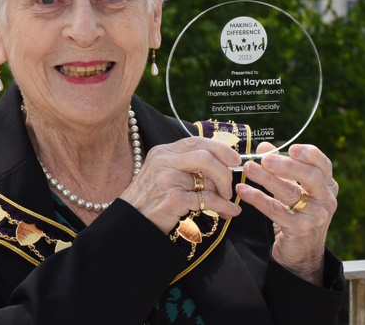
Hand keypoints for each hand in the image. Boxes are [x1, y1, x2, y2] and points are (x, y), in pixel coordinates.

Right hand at [120, 136, 243, 233]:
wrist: (129, 224)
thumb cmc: (150, 200)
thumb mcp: (163, 174)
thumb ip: (186, 167)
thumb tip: (220, 168)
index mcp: (163, 152)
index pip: (196, 141)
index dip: (220, 149)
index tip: (235, 160)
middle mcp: (164, 161)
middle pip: (205, 156)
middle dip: (224, 172)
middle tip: (229, 188)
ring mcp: (167, 179)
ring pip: (207, 179)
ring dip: (224, 192)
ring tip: (227, 202)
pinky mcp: (172, 199)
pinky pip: (206, 200)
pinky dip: (223, 207)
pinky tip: (228, 212)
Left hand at [235, 143, 338, 285]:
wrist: (302, 255)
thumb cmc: (298, 216)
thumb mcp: (294, 190)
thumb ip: (282, 169)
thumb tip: (263, 147)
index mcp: (327, 187)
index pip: (323, 165)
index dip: (309, 154)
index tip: (291, 148)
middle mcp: (326, 200)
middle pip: (310, 176)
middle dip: (286, 165)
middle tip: (265, 159)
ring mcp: (315, 216)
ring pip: (290, 192)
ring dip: (266, 178)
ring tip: (248, 168)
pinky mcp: (299, 230)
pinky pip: (275, 210)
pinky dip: (257, 198)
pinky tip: (243, 190)